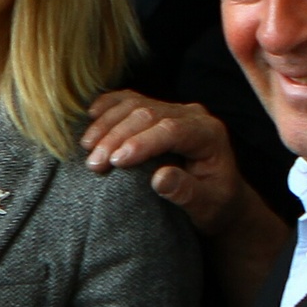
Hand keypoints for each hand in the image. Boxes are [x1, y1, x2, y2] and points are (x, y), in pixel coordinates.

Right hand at [82, 87, 248, 238]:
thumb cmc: (214, 204)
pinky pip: (130, 99)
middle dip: (117, 136)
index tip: (115, 162)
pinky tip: (91, 116)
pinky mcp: (158, 110)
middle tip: (94, 164)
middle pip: (149, 114)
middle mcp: (192, 115)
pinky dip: (108, 106)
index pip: (172, 130)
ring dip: (107, 123)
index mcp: (209, 134)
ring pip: (134, 103)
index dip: (141, 143)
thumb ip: (186, 192)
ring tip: (87, 147)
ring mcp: (174, 109)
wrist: (219, 196)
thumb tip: (160, 179)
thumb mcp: (206, 206)